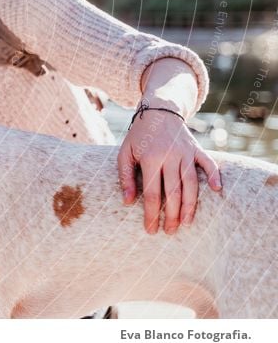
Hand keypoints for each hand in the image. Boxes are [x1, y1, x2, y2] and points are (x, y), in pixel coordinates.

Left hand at [118, 108, 221, 233]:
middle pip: (174, 192)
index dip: (152, 213)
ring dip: (191, 205)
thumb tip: (128, 201)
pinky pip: (209, 163)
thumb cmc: (139, 136)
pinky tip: (217, 190)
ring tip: (186, 223)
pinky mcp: (197, 149)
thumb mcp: (125, 153)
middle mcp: (170, 157)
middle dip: (172, 215)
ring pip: (191, 183)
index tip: (150, 229)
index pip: (153, 193)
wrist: (158, 110)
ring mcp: (186, 153)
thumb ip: (126, 177)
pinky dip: (214, 176)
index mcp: (150, 159)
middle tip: (170, 231)